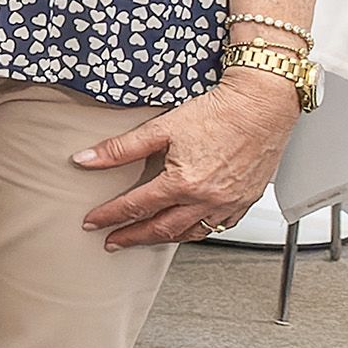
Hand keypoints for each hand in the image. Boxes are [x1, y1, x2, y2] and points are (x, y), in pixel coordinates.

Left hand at [74, 73, 296, 249]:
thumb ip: (120, 149)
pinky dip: (198, 231)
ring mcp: (229, 203)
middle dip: (132, 236)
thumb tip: (85, 159)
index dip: (109, 216)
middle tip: (112, 242)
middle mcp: (207, 199)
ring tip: (144, 238)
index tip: (93, 222)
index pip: (135, 206)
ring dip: (163, 238)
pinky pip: (219, 227)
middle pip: (161, 228)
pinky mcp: (246, 200)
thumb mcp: (161, 127)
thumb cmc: (219, 112)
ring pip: (190, 233)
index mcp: (183, 183)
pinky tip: (188, 229)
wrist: (262, 105)